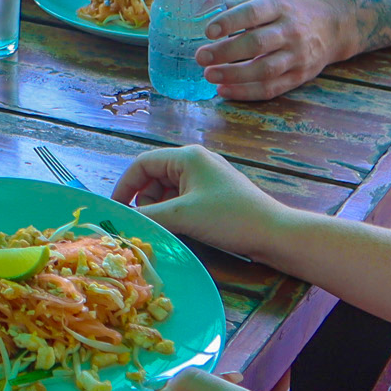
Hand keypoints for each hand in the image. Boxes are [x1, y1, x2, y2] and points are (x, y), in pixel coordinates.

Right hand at [111, 145, 290, 262]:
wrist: (274, 234)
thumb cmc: (230, 218)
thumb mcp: (183, 216)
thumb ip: (149, 215)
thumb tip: (123, 218)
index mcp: (186, 156)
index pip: (142, 164)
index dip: (125, 186)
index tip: (116, 209)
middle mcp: (195, 161)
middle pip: (154, 177)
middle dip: (146, 201)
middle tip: (150, 224)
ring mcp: (207, 177)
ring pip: (168, 191)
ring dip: (162, 209)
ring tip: (170, 228)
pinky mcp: (215, 194)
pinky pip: (183, 199)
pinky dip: (177, 213)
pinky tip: (183, 229)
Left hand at [195, 0, 347, 99]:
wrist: (331, 27)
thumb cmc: (289, 12)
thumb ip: (237, 4)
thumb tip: (201, 6)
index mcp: (278, 7)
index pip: (253, 13)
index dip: (230, 22)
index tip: (208, 31)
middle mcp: (290, 31)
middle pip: (257, 44)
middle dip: (226, 52)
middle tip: (201, 57)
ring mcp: (297, 56)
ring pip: (265, 70)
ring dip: (234, 75)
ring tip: (210, 76)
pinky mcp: (299, 76)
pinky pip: (271, 88)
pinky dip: (246, 92)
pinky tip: (225, 90)